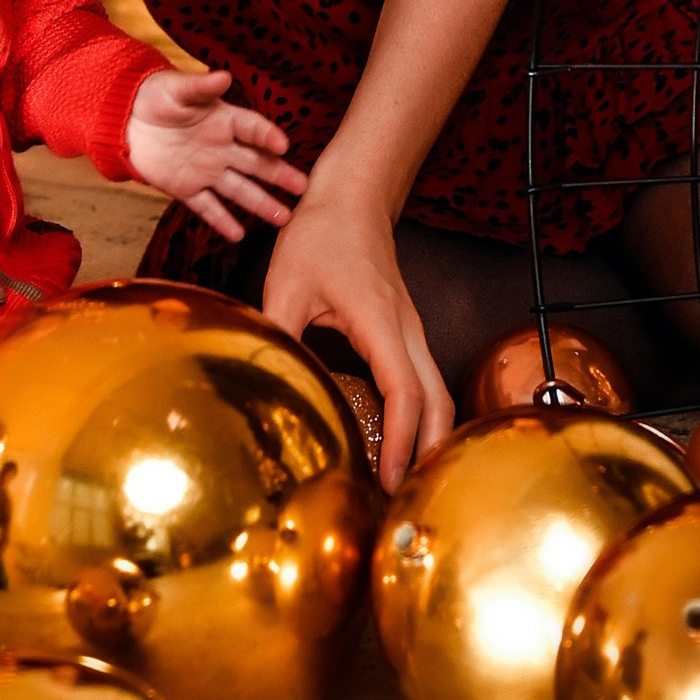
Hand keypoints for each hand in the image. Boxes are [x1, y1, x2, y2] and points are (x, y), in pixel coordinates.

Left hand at [124, 69, 308, 244]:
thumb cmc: (155, 96)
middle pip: (256, 164)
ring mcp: (206, 170)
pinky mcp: (186, 187)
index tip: (283, 146)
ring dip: (260, 203)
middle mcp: (221, 148)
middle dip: (279, 175)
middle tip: (303, 188)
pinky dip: (221, 221)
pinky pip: (207, 206)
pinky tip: (238, 235)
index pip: (252, 128)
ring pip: (238, 189)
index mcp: (224, 119)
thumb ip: (201, 86)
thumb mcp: (177, 88)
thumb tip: (223, 76)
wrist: (125, 119)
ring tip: (284, 218)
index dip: (267, 136)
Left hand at [261, 190, 452, 490]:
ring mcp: (411, 332)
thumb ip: (278, 334)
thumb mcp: (285, 283)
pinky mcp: (406, 334)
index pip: (404, 393)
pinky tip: (400, 444)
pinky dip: (421, 419)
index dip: (400, 441)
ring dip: (430, 439)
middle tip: (404, 502)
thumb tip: (260, 384)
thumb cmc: (321, 235)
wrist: (352, 197)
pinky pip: (424, 383)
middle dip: (428, 454)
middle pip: (438, 403)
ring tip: (405, 485)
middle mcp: (406, 330)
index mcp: (380, 320)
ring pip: (438, 394)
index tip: (388, 480)